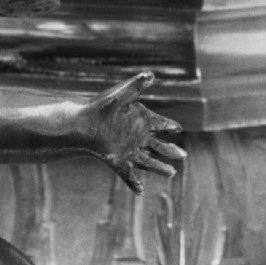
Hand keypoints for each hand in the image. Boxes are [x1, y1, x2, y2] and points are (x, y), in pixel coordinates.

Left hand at [91, 71, 184, 191]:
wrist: (82, 124)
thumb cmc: (101, 107)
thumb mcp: (121, 95)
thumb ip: (136, 85)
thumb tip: (150, 74)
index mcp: (143, 122)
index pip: (163, 124)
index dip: (171, 126)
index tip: (176, 128)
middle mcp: (139, 138)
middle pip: (160, 147)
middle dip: (172, 152)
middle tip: (183, 156)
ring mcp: (130, 151)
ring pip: (149, 162)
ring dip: (160, 169)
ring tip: (171, 173)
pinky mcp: (118, 161)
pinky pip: (128, 175)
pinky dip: (134, 183)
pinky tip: (140, 190)